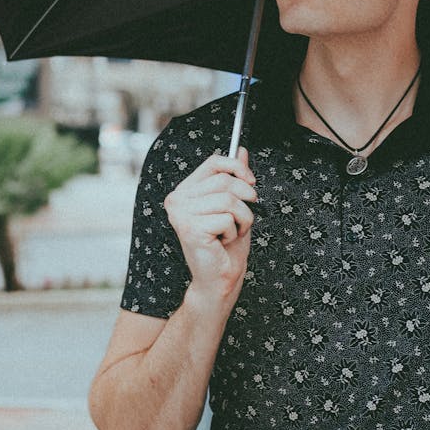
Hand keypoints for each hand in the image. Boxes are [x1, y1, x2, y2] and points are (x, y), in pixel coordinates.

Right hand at [163, 147, 255, 309]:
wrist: (219, 279)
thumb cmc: (226, 245)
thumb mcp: (235, 206)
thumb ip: (235, 178)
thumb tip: (242, 150)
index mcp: (185, 191)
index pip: (214, 162)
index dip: (237, 167)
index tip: (252, 181)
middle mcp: (177, 199)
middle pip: (225, 181)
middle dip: (245, 200)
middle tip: (243, 219)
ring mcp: (181, 213)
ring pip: (229, 200)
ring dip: (242, 219)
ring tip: (233, 232)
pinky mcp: (189, 227)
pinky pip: (227, 218)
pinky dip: (235, 232)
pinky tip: (223, 242)